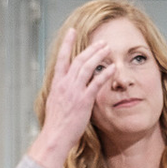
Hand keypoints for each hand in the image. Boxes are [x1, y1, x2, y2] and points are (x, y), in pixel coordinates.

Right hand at [26, 29, 112, 167]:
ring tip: (108, 48)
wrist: (55, 136)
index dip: (67, 44)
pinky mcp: (84, 100)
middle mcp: (65, 84)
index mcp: (57, 84)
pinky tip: (113, 68)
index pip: (61, 58)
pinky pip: (96, 83)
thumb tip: (64, 86)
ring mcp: (74, 91)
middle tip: (101, 41)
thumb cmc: (56, 124)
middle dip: (90, 48)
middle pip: (78, 59)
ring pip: (87, 67)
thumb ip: (61, 92)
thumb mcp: (54, 103)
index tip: (72, 32)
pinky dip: (105, 73)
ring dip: (98, 55)